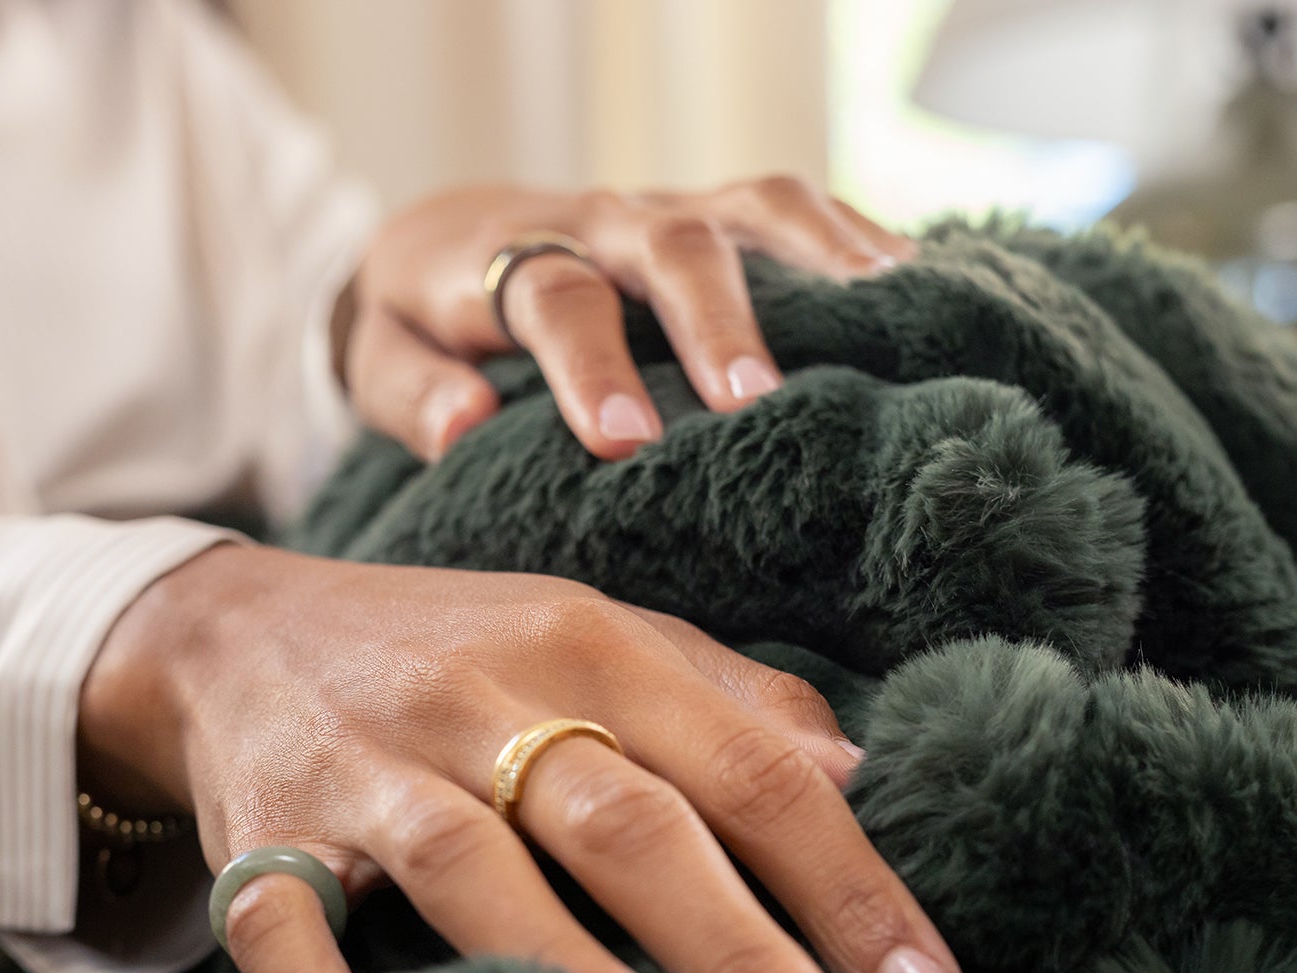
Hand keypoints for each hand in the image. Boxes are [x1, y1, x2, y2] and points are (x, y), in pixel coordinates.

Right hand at [79, 547, 963, 972]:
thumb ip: (726, 697)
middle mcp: (481, 698)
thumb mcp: (595, 634)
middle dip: (736, 948)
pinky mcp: (267, 835)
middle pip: (624, 821)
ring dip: (564, 961)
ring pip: (470, 865)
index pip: (747, 767)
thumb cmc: (457, 651)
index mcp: (589, 645)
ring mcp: (365, 767)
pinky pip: (289, 926)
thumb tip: (854, 774)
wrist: (239, 632)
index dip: (846, 882)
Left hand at [340, 180, 913, 460]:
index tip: (623, 442)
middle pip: (671, 246)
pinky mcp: (718, 214)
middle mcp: (603, 223)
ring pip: (754, 207)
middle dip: (717, 319)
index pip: (556, 300)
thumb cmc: (423, 320)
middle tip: (755, 398)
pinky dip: (855, 240)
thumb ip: (411, 392)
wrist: (449, 239)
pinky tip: (914, 286)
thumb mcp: (382, 358)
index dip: (591, 365)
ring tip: (887, 314)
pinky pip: (794, 210)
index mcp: (511, 261)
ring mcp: (671, 211)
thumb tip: (468, 419)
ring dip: (821, 257)